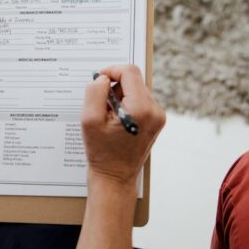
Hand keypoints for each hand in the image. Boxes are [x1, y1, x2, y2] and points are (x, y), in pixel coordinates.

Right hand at [81, 65, 165, 187]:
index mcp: (141, 108)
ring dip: (120, 97)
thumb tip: (103, 78)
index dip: (111, 71)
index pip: (129, 72)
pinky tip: (117, 122)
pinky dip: (126, 105)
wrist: (115, 177)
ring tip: (109, 118)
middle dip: (114, 88)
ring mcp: (158, 116)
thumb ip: (95, 91)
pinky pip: (140, 101)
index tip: (98, 81)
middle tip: (102, 107)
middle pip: (133, 80)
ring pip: (136, 90)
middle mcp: (155, 110)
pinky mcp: (156, 121)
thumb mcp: (89, 119)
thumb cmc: (101, 152)